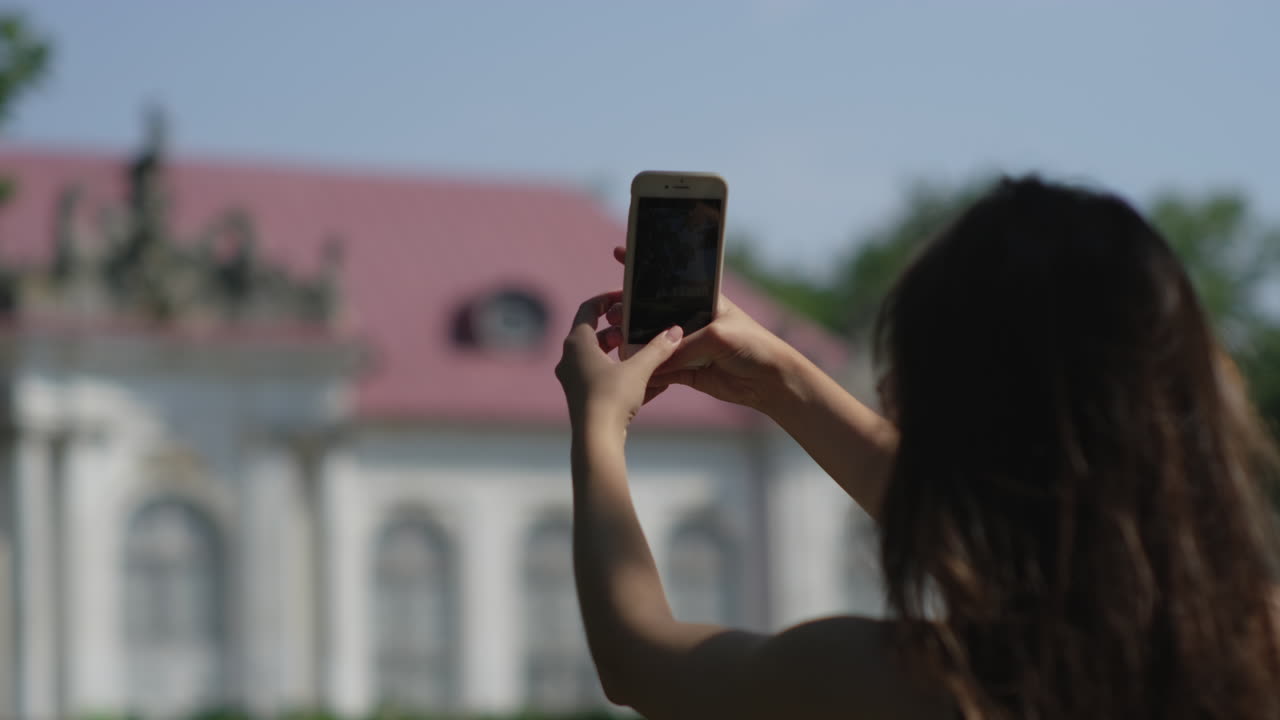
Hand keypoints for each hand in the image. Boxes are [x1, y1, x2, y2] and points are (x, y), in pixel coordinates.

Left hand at [555, 290, 685, 432]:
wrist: (597, 439)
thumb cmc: (611, 398)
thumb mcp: (639, 368)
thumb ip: (658, 348)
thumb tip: (675, 331)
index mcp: (577, 343)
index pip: (588, 309)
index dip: (607, 299)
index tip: (624, 296)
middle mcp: (570, 359)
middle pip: (593, 335)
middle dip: (618, 331)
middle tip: (638, 330)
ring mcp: (574, 380)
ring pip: (598, 358)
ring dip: (621, 353)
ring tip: (644, 354)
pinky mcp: (582, 398)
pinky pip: (602, 378)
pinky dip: (621, 374)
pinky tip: (648, 382)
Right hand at [608, 246, 798, 413]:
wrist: (770, 380)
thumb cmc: (752, 345)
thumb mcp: (716, 336)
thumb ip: (683, 346)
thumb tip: (652, 360)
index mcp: (702, 300)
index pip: (669, 280)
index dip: (646, 268)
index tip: (621, 253)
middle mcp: (691, 321)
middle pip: (653, 314)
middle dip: (629, 311)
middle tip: (611, 313)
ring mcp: (687, 347)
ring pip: (652, 343)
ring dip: (633, 342)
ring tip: (614, 341)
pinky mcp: (686, 372)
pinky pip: (660, 370)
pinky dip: (646, 371)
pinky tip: (630, 368)